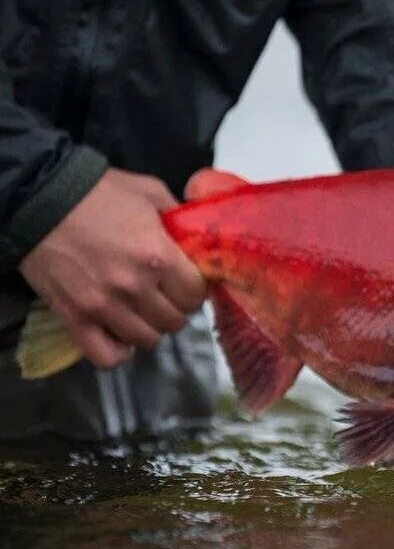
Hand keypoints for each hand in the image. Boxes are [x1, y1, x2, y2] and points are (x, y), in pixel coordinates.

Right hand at [19, 168, 206, 368]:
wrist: (39, 199)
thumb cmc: (97, 192)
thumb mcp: (149, 192)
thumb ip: (179, 216)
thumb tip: (199, 235)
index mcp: (157, 256)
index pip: (195, 295)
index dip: (194, 289)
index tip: (185, 282)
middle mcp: (134, 287)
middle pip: (175, 320)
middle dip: (175, 308)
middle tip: (164, 295)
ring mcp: (103, 307)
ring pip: (148, 340)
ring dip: (150, 327)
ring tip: (142, 311)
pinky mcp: (75, 318)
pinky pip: (106, 356)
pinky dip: (118, 351)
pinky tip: (120, 333)